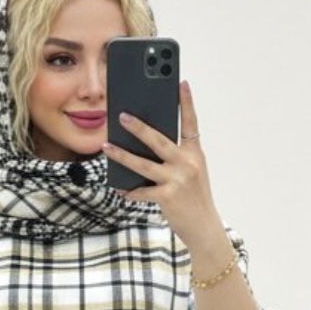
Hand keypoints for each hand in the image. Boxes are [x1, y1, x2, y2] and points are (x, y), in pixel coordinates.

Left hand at [102, 80, 222, 250]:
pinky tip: (118, 188)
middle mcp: (187, 163)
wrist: (204, 227)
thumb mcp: (191, 172)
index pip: (191, 123)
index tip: (181, 82)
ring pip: (143, 164)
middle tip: (122, 115)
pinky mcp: (168, 197)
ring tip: (106, 146)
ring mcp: (177, 180)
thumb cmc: (194, 197)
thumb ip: (175, 157)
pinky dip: (130, 191)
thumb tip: (146, 144)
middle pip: (159, 140)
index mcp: (195, 153)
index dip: (186, 102)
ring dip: (122, 155)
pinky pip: (142, 191)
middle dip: (139, 127)